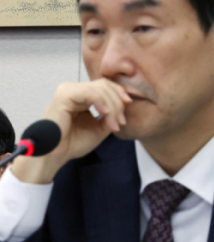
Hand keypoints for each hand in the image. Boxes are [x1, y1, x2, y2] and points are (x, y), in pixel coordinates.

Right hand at [11, 79, 131, 183]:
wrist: (56, 156)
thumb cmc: (74, 143)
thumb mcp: (100, 127)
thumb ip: (112, 114)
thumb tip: (124, 104)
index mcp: (82, 96)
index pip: (105, 86)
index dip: (119, 94)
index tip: (128, 108)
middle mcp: (74, 90)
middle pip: (105, 85)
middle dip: (118, 103)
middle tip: (121, 121)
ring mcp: (68, 91)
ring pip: (100, 89)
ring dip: (112, 107)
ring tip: (113, 124)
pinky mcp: (64, 96)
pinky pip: (90, 93)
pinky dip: (102, 103)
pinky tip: (105, 114)